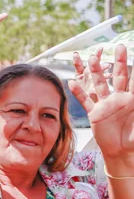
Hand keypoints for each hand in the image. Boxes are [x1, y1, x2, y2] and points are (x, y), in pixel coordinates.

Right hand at [69, 45, 133, 170]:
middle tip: (120, 47)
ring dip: (96, 72)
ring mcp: (106, 105)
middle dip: (119, 62)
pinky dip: (78, 92)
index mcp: (133, 100)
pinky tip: (72, 82)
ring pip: (100, 85)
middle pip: (119, 77)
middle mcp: (119, 99)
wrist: (122, 151)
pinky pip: (85, 101)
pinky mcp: (95, 114)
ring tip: (91, 59)